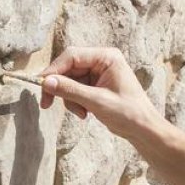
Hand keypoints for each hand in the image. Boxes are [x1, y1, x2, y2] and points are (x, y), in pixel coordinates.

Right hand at [39, 47, 160, 140]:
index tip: (41, 85)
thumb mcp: (96, 101)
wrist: (143, 128)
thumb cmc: (128, 112)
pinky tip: (85, 114)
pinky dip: (74, 102)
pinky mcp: (95, 84)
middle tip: (47, 104)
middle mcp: (101, 60)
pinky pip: (75, 89)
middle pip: (67, 68)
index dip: (54, 70)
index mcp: (106, 57)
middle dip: (60, 88)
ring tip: (81, 113)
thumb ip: (70, 90)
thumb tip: (46, 82)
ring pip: (69, 80)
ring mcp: (98, 72)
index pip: (72, 56)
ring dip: (69, 99)